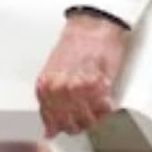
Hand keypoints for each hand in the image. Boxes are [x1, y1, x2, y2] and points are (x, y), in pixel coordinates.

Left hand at [35, 11, 130, 136]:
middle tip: (85, 116)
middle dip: (78, 124)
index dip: (60, 126)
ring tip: (97, 108)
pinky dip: (106, 110)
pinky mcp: (99, 86)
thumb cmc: (75, 43)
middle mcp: (60, 90)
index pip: (50, 119)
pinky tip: (105, 103)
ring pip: (87, 120)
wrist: (92, 25)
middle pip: (69, 123)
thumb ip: (50, 98)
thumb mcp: (53, 71)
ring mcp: (79, 89)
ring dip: (94, 118)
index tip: (65, 126)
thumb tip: (50, 126)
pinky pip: (103, 110)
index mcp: (46, 86)